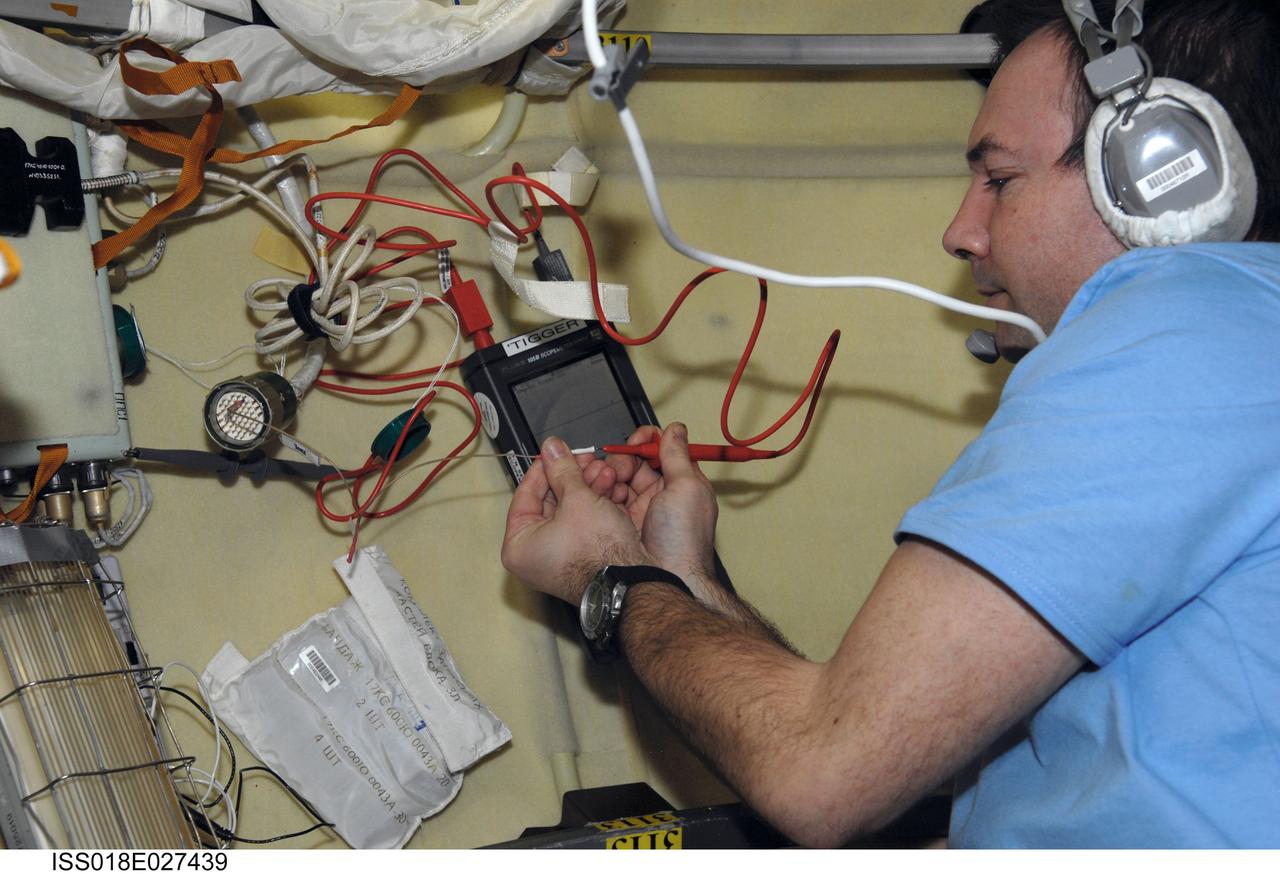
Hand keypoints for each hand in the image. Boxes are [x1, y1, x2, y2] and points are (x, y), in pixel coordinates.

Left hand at [502, 436, 652, 602]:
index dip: (543, 468)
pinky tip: (610, 490)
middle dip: (572, 477)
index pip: (524, 494)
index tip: (555, 453)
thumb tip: (552, 449)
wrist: (632, 583)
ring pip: (569, 511)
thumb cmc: (599, 557)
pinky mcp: (579, 560)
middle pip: (549, 502)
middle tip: (584, 460)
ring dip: (587, 488)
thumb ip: (562, 469)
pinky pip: (581, 525)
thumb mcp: (578, 499)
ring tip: (603, 473)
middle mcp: (534, 557)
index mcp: (518, 546)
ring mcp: (557, 560)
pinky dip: (594, 507)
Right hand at [605, 423, 719, 586]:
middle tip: (617, 469)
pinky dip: (599, 492)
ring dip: (608, 476)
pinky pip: (606, 499)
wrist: (668, 579)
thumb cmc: (684, 541)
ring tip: (606, 483)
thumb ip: (678, 455)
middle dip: (622, 460)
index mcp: (680, 482)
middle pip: (634, 463)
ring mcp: (639, 509)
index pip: (660, 450)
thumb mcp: (686, 488)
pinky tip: (597, 494)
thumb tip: (676, 429)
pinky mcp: (621, 523)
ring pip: (617, 479)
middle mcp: (660, 494)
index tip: (633, 444)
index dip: (645, 442)